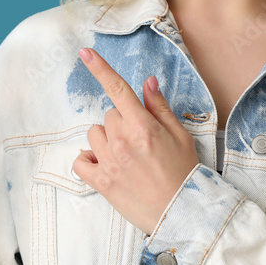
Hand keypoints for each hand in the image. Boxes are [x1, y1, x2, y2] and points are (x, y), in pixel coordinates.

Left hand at [71, 47, 199, 235]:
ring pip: (95, 134)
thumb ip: (159, 107)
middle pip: (110, 115)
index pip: (118, 89)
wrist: (182, 212)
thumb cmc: (184, 172)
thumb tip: (147, 82)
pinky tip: (106, 165)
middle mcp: (123, 141)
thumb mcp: (180, 135)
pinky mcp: (100, 182)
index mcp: (143, 126)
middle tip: (141, 142)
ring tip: (127, 157)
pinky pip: (81, 161)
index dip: (100, 68)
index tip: (84, 52)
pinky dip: (89, 160)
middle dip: (122, 122)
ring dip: (107, 140)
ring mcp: (109, 162)